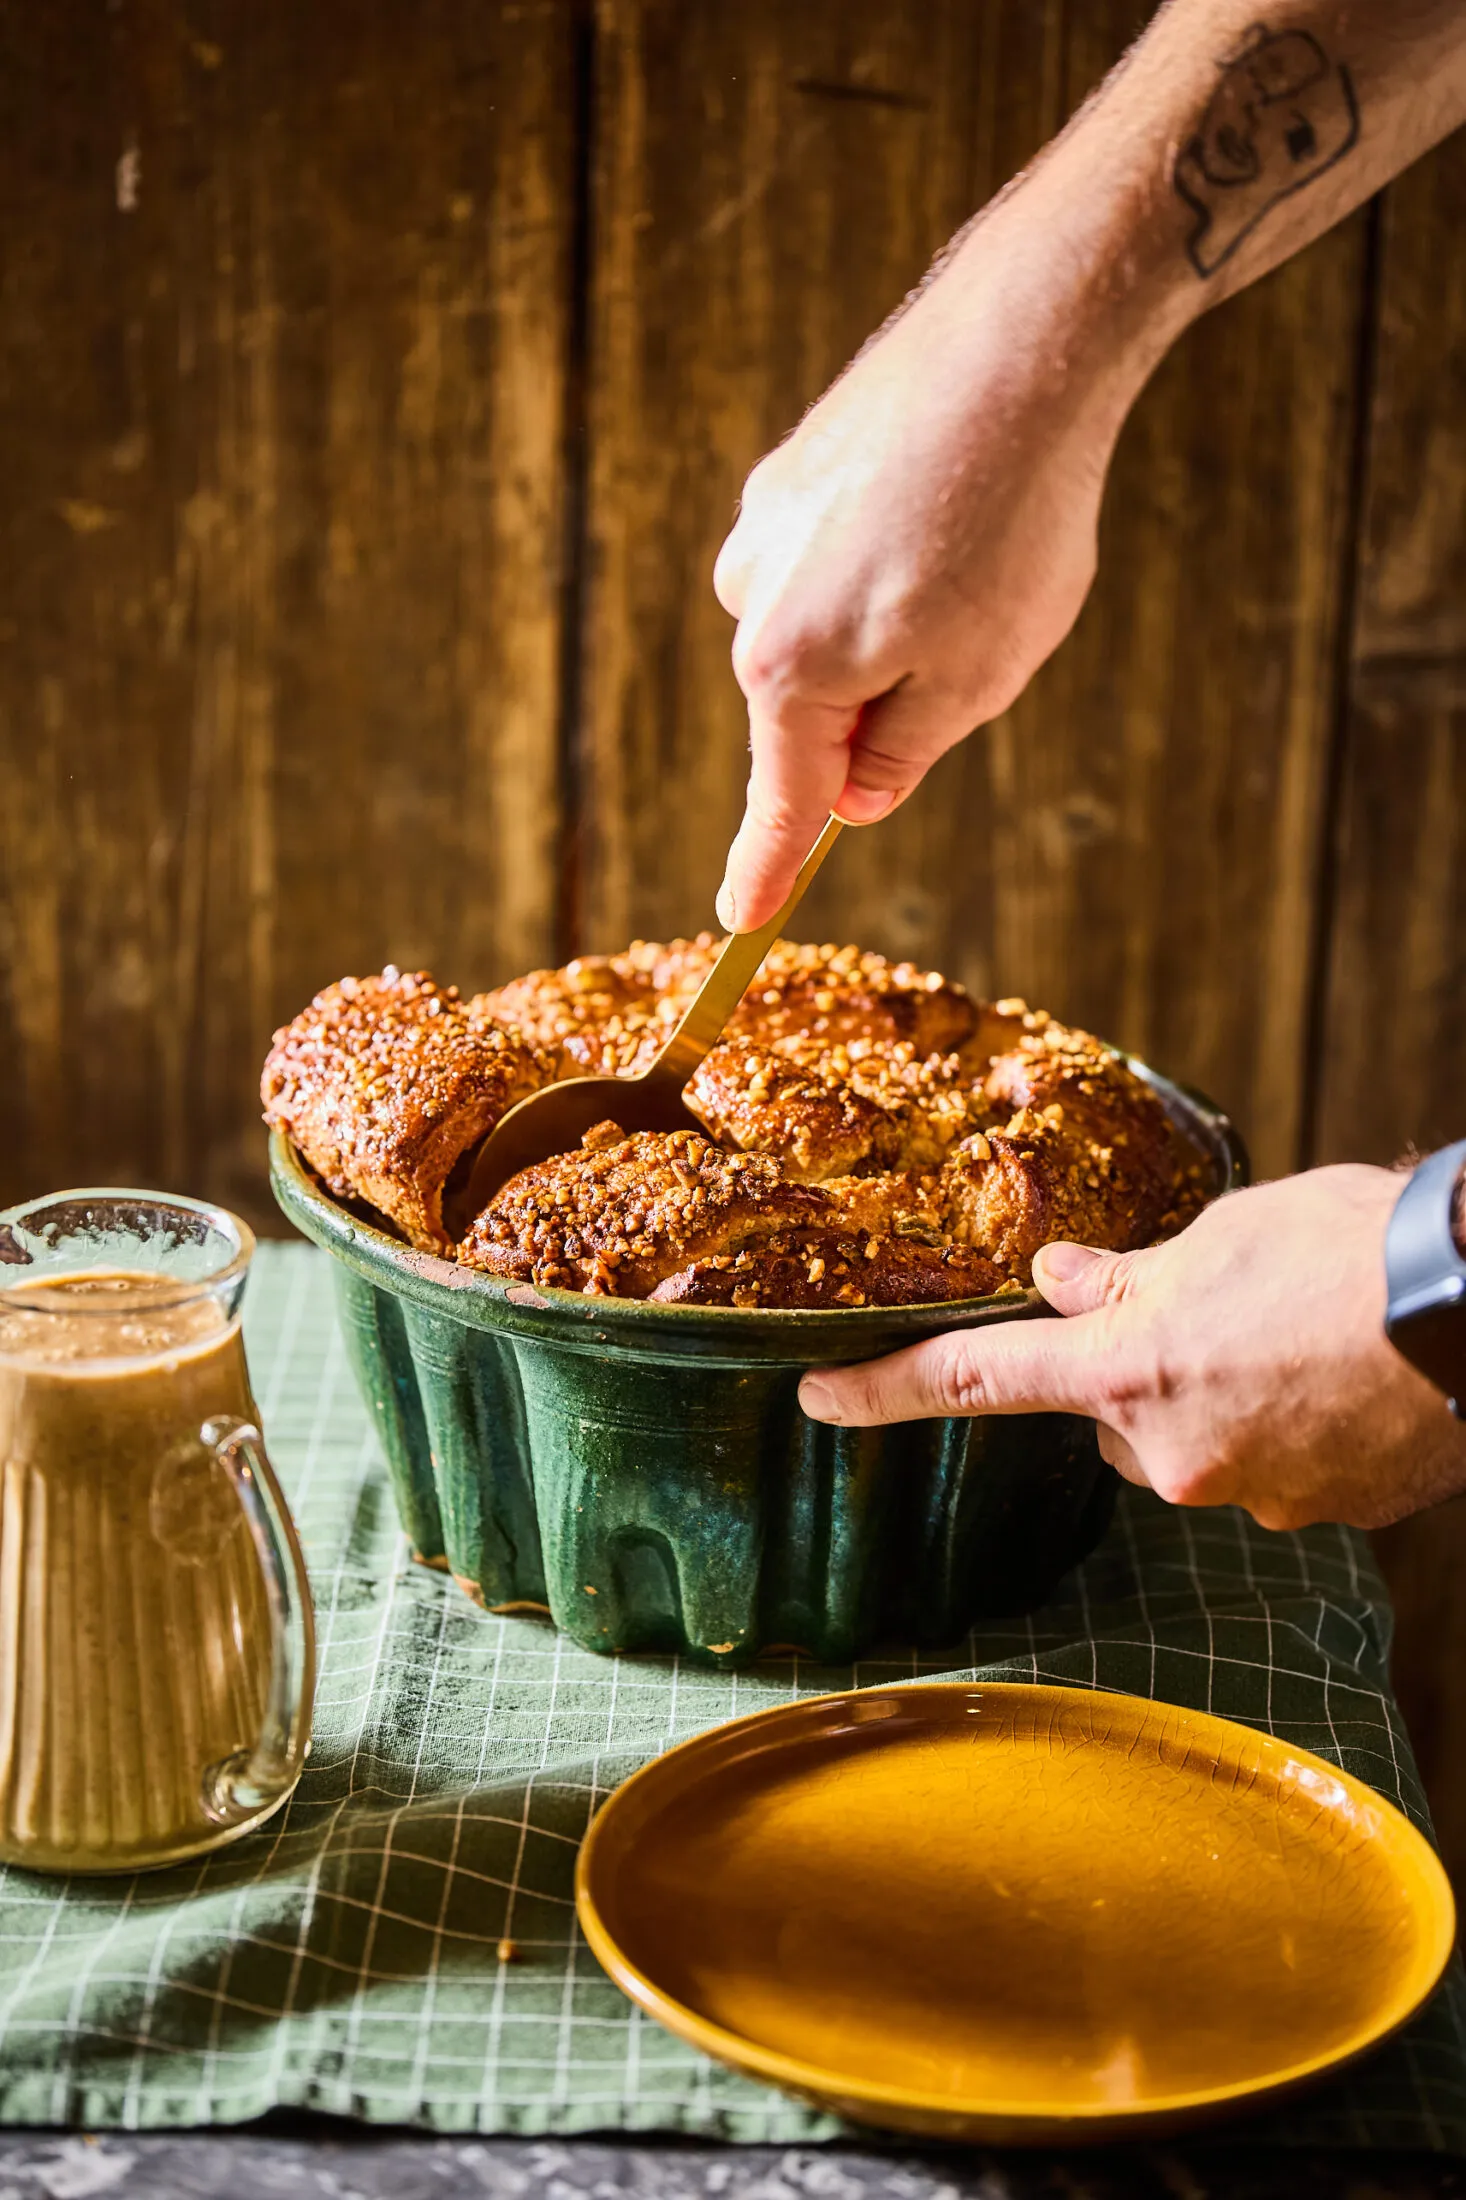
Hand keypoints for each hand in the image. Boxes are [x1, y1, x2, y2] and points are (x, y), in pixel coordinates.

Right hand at [712, 180, 1164, 932]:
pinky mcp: (797, 466)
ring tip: (981, 551)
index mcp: (785, 670)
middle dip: (886, 702)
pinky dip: (893, 557)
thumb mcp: (977, 679)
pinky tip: (957, 505)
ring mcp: (767, 523)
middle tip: (980, 636)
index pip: (782, 797)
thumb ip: (901, 755)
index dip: (767, 866)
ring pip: (831, 626)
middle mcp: (750, 595)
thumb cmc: (1010, 527)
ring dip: (896, 622)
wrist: (1024, 340)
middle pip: (813, 705)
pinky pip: (842, 556)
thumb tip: (851, 794)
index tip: (738, 921)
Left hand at [798, 1166, 1465, 1531]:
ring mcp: (1251, 1497)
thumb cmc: (1351, 1248)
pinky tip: (1340, 1374)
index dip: (883, 1391)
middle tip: (1214, 1312)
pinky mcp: (1322, 1515)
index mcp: (1128, 1370)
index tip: (815, 1398)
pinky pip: (1275, 1469)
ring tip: (1299, 1332)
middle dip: (1139, 1374)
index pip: (975, 1381)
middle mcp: (1173, 1454)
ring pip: (1196, 1446)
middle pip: (1113, 1420)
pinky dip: (1290, 1427)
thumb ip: (1129, 1275)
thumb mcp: (1220, 1232)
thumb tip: (1063, 1282)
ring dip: (1222, 1398)